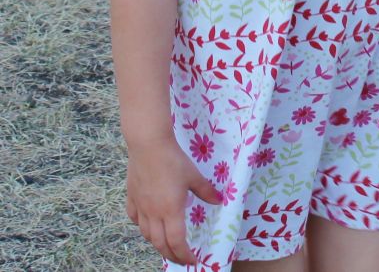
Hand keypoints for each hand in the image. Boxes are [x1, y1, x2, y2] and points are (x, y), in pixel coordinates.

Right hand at [125, 136, 221, 264]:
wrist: (148, 146)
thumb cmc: (173, 161)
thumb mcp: (194, 176)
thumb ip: (206, 191)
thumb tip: (219, 201)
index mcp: (170, 211)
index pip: (176, 242)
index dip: (184, 255)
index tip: (192, 261)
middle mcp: (153, 213)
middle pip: (159, 243)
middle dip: (171, 255)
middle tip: (181, 259)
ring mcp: (140, 206)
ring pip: (146, 234)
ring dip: (157, 243)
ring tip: (166, 245)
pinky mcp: (131, 198)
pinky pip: (135, 219)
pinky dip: (142, 227)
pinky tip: (148, 224)